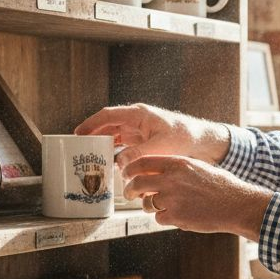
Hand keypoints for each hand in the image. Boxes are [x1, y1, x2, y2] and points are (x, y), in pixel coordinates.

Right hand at [75, 104, 230, 167]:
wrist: (201, 141)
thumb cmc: (185, 137)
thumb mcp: (161, 145)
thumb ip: (139, 153)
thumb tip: (118, 161)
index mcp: (138, 114)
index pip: (108, 115)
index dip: (91, 123)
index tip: (78, 133)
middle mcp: (136, 120)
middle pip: (107, 125)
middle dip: (92, 135)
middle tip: (78, 148)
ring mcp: (138, 130)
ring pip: (114, 136)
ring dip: (102, 145)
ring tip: (89, 156)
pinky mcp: (143, 141)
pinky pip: (123, 145)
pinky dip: (114, 152)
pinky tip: (109, 163)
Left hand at [123, 155, 271, 239]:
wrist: (236, 204)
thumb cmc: (219, 185)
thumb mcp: (197, 166)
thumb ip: (175, 167)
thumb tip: (152, 171)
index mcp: (177, 163)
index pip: (142, 162)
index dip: (129, 169)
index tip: (126, 175)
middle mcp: (172, 179)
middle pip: (137, 184)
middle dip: (129, 190)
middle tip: (129, 194)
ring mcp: (173, 199)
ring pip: (146, 204)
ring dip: (150, 206)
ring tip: (163, 206)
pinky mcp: (176, 217)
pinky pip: (158, 218)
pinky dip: (164, 218)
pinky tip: (177, 215)